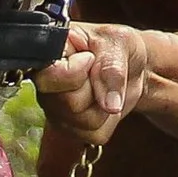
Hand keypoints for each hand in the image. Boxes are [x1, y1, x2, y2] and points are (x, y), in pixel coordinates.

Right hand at [35, 19, 148, 144]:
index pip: (49, 76)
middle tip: (100, 71)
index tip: (90, 59)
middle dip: (96, 88)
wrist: (131, 66)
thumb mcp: (120, 42)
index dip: (74, 72)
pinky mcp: (71, 130)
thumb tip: (109, 105)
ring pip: (84, 122)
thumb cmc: (118, 47)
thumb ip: (111, 69)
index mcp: (50, 56)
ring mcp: (55, 111)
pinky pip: (95, 134)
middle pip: (69, 103)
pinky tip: (104, 102)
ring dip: (105, 105)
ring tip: (104, 86)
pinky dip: (109, 120)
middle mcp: (45, 87)